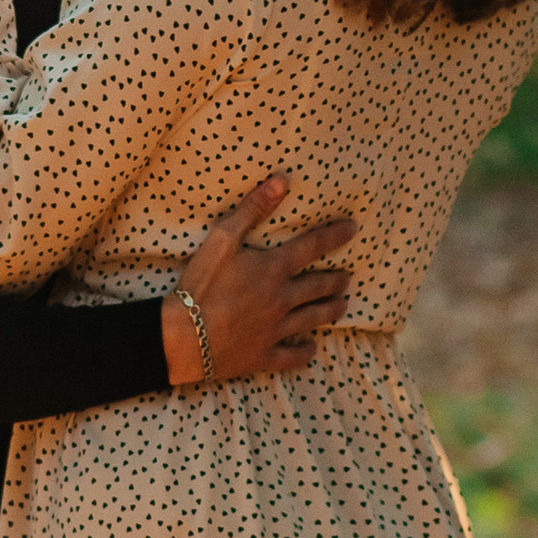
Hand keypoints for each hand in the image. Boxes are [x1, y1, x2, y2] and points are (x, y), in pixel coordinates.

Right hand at [162, 178, 355, 385]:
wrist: (184, 336)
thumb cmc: (201, 284)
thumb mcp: (222, 239)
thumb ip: (252, 209)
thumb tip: (282, 181)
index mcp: (273, 269)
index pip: (312, 247)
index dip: (334, 236)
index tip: (353, 229)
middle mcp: (282, 299)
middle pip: (317, 287)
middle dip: (335, 280)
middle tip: (348, 277)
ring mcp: (274, 330)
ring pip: (311, 319)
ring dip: (330, 311)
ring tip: (343, 306)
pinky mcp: (262, 355)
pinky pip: (290, 356)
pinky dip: (304, 353)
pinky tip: (312, 350)